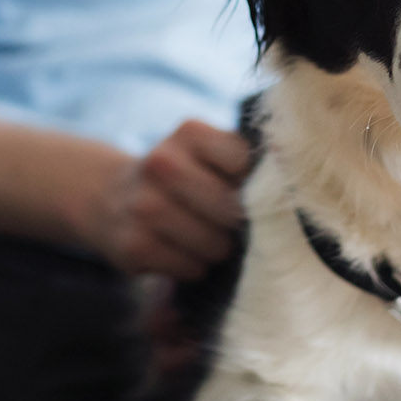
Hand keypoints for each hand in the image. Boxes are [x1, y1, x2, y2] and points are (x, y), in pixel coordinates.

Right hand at [92, 119, 250, 280]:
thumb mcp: (209, 152)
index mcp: (190, 132)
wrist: (113, 196)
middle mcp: (161, 162)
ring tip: (204, 237)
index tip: (242, 188)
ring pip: (214, 244)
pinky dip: (195, 266)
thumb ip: (248, 160)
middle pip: (232, 208)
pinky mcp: (133, 246)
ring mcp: (143, 205)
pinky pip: (191, 268)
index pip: (246, 164)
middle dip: (236, 222)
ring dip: (217, 249)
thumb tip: (287, 170)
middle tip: (227, 221)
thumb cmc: (184, 176)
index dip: (253, 184)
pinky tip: (182, 250)